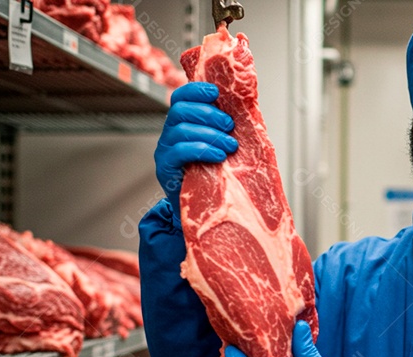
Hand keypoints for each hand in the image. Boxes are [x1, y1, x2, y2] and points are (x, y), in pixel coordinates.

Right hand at [154, 82, 237, 215]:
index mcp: (182, 124)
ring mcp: (165, 150)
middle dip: (208, 113)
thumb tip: (248, 110)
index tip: (216, 91)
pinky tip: (219, 155)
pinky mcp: (165, 168)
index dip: (196, 90)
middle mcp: (170, 134)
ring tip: (231, 145)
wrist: (202, 209)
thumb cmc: (215, 175)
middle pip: (179, 110)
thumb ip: (226, 129)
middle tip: (230, 125)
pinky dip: (202, 149)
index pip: (180, 97)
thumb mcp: (221, 147)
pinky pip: (180, 151)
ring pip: (181, 129)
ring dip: (210, 134)